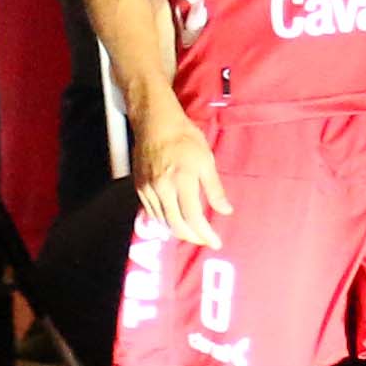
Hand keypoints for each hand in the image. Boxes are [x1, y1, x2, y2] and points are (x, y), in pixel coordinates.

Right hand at [135, 107, 227, 247]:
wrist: (155, 122)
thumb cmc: (184, 138)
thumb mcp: (206, 160)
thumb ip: (215, 189)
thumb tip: (226, 210)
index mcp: (182, 180)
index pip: (194, 218)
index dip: (205, 234)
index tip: (215, 242)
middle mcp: (163, 188)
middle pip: (176, 225)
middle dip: (192, 237)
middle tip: (205, 239)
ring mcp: (148, 188)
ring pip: (163, 221)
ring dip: (178, 231)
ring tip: (192, 232)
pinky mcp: (139, 187)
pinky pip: (151, 212)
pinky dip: (164, 221)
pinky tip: (174, 221)